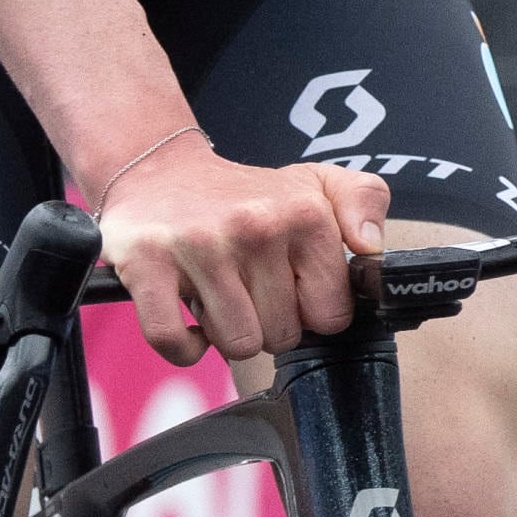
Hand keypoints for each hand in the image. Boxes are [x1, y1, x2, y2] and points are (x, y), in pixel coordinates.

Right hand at [94, 133, 389, 366]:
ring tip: (219, 294)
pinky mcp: (146, 263)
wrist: (159, 171)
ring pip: (237, 345)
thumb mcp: (316, 183)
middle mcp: (254, 226)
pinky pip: (174, 341)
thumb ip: (364, 201)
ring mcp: (198, 245)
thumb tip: (370, 248)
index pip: (331, 315)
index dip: (309, 310)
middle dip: (266, 322)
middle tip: (246, 287)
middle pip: (282, 336)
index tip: (289, 287)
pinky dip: (183, 345)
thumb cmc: (244, 194)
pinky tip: (187, 315)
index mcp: (303, 213)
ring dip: (226, 332)